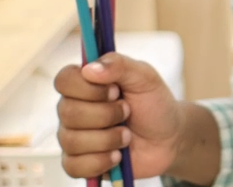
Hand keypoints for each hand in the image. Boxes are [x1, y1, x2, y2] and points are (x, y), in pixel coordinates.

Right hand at [55, 53, 182, 179]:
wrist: (168, 139)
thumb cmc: (153, 103)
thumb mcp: (145, 77)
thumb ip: (120, 65)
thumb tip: (89, 69)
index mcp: (86, 83)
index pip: (64, 80)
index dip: (86, 87)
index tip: (114, 91)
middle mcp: (73, 108)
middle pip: (68, 112)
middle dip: (106, 115)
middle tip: (127, 112)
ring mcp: (73, 137)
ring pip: (71, 141)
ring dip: (108, 139)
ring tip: (127, 136)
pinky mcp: (78, 163)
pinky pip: (73, 166)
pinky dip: (101, 161)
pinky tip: (117, 155)